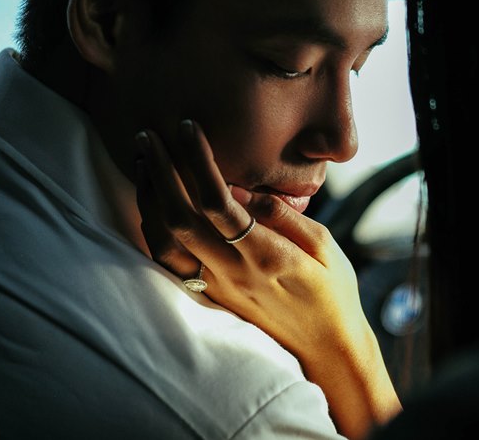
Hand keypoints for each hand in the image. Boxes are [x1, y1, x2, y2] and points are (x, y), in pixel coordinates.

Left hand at [134, 119, 400, 439]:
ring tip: (145, 162)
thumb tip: (246, 190)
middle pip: (179, 217)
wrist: (327, 350)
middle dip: (160, 172)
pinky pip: (168, 260)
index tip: (188, 128)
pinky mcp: (210, 296)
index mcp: (266, 254)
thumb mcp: (324, 246)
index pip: (217, 201)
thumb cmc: (332, 292)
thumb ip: (284, 217)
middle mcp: (233, 272)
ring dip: (149, 198)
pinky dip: (153, 226)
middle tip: (148, 135)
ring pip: (165, 241)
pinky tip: (152, 201)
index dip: (197, 161)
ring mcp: (216, 287)